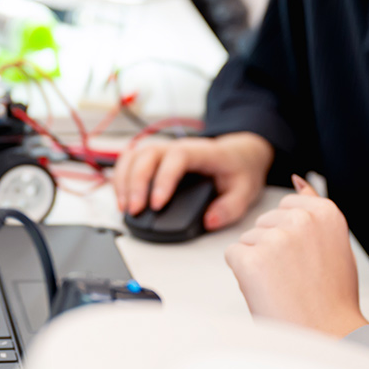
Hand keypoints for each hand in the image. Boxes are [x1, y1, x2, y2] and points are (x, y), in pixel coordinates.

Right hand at [112, 132, 273, 231]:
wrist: (238, 153)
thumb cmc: (239, 169)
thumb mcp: (247, 190)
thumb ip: (230, 207)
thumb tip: (209, 221)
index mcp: (202, 152)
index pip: (177, 158)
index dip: (164, 179)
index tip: (156, 204)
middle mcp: (178, 146)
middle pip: (148, 155)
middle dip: (137, 183)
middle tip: (136, 211)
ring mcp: (164, 150)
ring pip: (134, 156)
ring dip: (125, 181)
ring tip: (125, 208)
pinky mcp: (154, 158)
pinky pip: (129, 161)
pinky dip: (121, 178)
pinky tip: (121, 198)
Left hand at [224, 192, 367, 335]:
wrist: (326, 334)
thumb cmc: (332, 297)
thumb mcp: (335, 243)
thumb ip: (314, 210)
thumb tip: (296, 180)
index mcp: (325, 212)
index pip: (286, 207)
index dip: (290, 236)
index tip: (305, 258)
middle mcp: (301, 219)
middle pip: (264, 222)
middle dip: (271, 247)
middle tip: (295, 276)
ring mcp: (275, 238)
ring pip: (247, 239)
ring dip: (258, 261)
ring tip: (283, 285)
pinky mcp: (250, 259)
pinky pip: (233, 255)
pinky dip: (243, 274)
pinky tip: (267, 289)